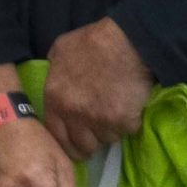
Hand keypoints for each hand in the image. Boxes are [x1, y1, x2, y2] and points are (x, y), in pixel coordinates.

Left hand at [39, 17, 153, 158]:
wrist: (129, 40)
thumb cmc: (94, 40)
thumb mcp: (61, 49)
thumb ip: (54, 69)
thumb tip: (56, 76)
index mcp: (55, 100)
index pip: (57, 137)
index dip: (69, 142)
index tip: (78, 140)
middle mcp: (74, 115)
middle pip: (82, 146)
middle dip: (91, 140)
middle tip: (100, 130)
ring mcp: (99, 120)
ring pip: (106, 139)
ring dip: (112, 130)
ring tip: (117, 113)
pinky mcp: (123, 120)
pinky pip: (127, 130)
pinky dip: (131, 122)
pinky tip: (131, 107)